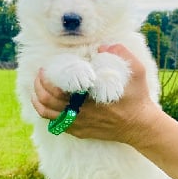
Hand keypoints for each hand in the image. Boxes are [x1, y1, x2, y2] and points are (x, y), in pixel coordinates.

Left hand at [32, 44, 158, 143]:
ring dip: (38, 101)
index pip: (57, 92)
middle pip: (47, 102)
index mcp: (90, 99)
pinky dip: (47, 114)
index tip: (45, 68)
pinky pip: (57, 125)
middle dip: (38, 87)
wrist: (140, 126)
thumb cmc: (138, 99)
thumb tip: (103, 46)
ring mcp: (80, 125)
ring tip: (37, 90)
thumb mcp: (137, 72)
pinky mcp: (81, 132)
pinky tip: (47, 105)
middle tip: (39, 76)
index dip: (45, 80)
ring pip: (48, 115)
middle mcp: (81, 114)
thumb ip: (122, 54)